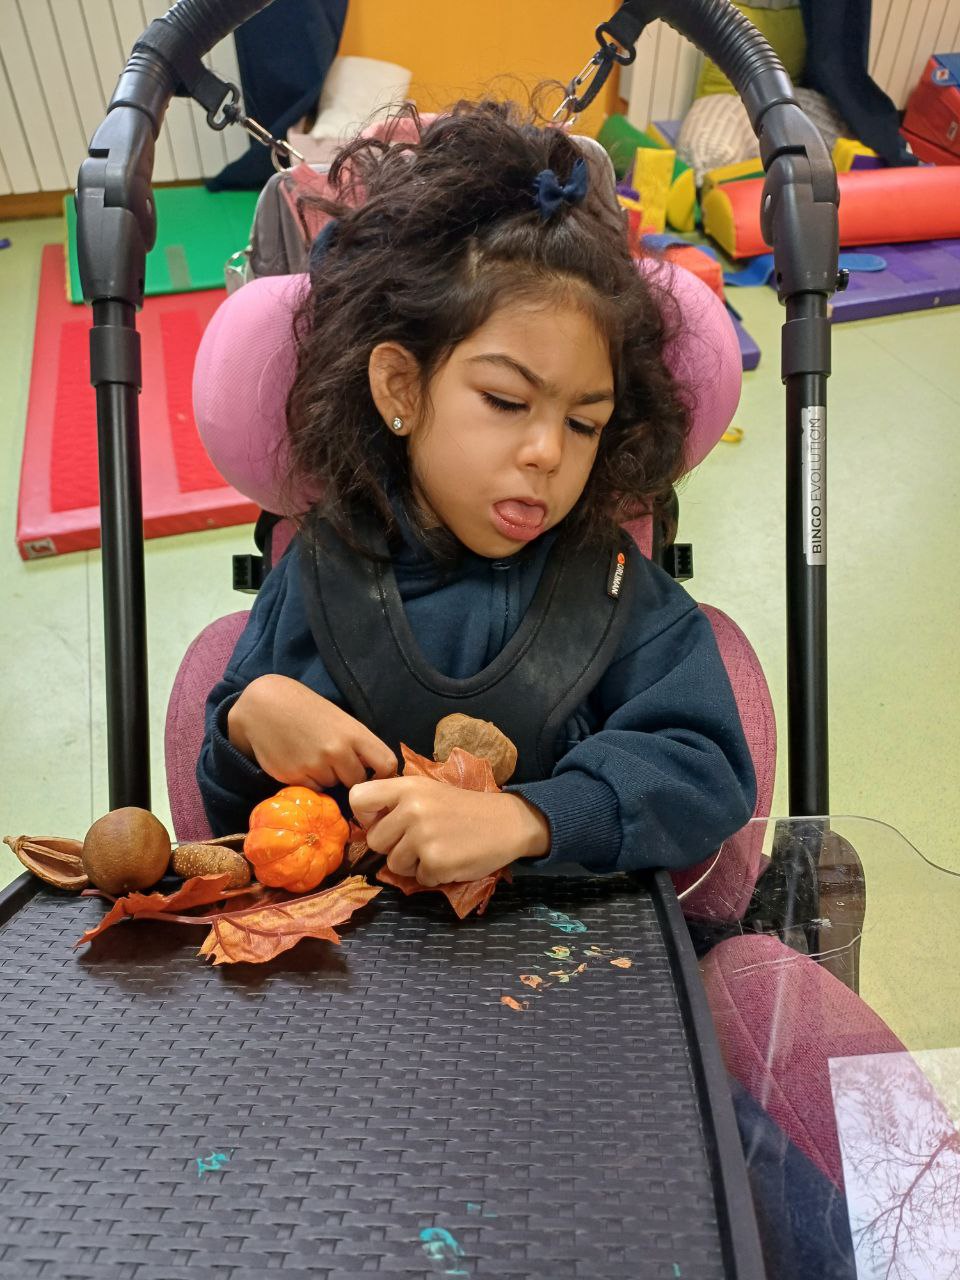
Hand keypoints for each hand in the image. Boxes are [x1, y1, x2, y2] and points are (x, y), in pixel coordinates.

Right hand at [227, 675, 397, 789]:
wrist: (265, 706)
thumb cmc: (307, 710)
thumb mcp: (340, 720)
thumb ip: (357, 744)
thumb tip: (379, 772)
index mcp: (354, 733)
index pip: (387, 764)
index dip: (384, 775)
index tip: (376, 777)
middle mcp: (337, 750)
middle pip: (357, 781)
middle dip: (349, 777)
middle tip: (334, 762)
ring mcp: (315, 765)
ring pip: (332, 785)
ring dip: (326, 777)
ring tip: (311, 755)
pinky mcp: (293, 776)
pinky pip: (312, 789)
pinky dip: (308, 781)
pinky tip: (298, 762)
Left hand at [349, 776, 550, 884]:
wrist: (506, 822)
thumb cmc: (463, 808)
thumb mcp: (428, 791)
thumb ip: (397, 802)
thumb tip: (366, 826)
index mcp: (407, 786)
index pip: (358, 798)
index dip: (365, 815)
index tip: (383, 821)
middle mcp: (411, 809)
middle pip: (374, 840)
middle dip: (393, 846)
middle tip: (419, 839)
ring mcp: (423, 837)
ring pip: (393, 864)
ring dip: (413, 863)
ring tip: (438, 848)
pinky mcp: (436, 862)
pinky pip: (418, 879)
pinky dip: (433, 875)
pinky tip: (451, 859)